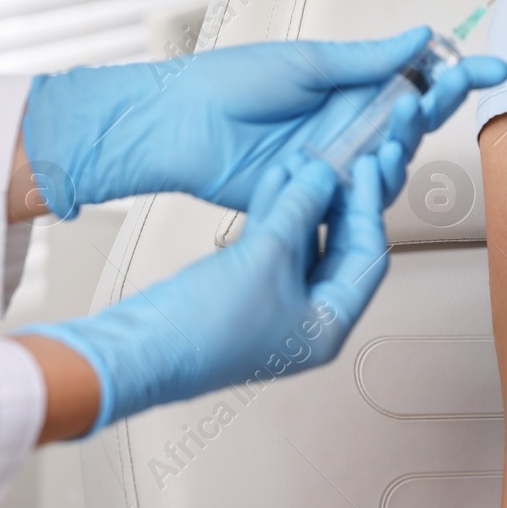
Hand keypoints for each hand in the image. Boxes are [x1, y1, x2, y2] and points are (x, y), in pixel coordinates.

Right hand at [15, 134, 410, 433]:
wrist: (138, 348)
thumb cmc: (204, 328)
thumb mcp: (266, 256)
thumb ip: (300, 209)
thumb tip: (325, 175)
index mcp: (328, 326)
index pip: (368, 257)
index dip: (369, 209)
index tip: (368, 170)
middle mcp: (308, 319)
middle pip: (339, 248)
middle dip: (337, 202)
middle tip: (343, 160)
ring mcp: (275, 304)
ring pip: (304, 242)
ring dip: (303, 201)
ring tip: (306, 158)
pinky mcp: (245, 290)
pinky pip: (272, 245)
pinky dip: (275, 212)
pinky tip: (276, 178)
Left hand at [20, 28, 506, 217]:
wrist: (176, 127)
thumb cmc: (227, 85)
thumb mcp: (306, 63)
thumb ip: (367, 59)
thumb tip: (421, 37)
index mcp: (351, 86)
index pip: (417, 78)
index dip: (458, 75)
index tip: (494, 67)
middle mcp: (350, 124)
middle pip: (415, 121)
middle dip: (438, 105)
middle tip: (445, 92)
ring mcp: (336, 161)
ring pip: (395, 160)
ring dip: (405, 141)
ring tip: (401, 119)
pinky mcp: (317, 195)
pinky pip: (359, 196)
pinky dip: (374, 183)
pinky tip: (375, 167)